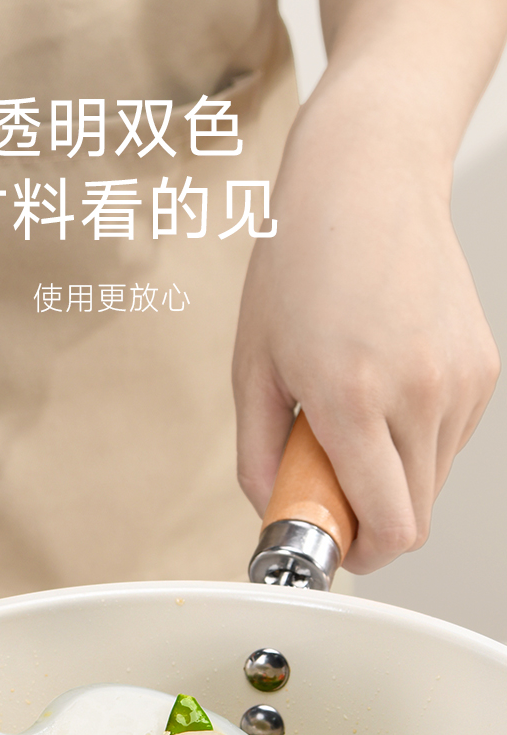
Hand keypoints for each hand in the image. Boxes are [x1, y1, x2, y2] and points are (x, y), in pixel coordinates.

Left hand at [233, 83, 499, 573]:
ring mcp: (460, 382)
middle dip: (370, 519)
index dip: (362, 554)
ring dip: (393, 476)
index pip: (388, 526)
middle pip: (415, 518)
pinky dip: (415, 438)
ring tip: (352, 416)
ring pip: (433, 482)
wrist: (368, 179)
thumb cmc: (303, 259)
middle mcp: (418, 394)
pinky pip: (449, 440)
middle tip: (329, 478)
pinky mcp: (482, 370)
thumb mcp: (252, 365)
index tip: (338, 546)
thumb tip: (273, 508)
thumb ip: (256, 455)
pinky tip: (384, 386)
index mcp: (353, 398)